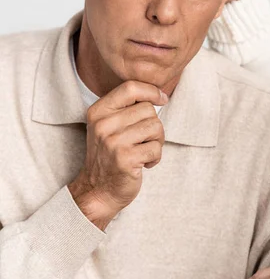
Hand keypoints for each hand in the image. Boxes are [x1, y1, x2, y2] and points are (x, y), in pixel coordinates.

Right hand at [68, 80, 167, 229]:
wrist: (98, 190)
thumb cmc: (109, 156)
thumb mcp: (108, 127)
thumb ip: (126, 109)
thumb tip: (159, 95)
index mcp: (98, 112)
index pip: (130, 87)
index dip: (151, 91)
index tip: (162, 99)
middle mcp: (103, 125)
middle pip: (148, 109)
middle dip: (154, 125)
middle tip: (145, 140)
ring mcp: (113, 142)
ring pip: (155, 127)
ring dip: (156, 142)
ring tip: (143, 152)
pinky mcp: (125, 159)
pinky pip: (156, 148)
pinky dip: (155, 157)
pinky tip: (143, 164)